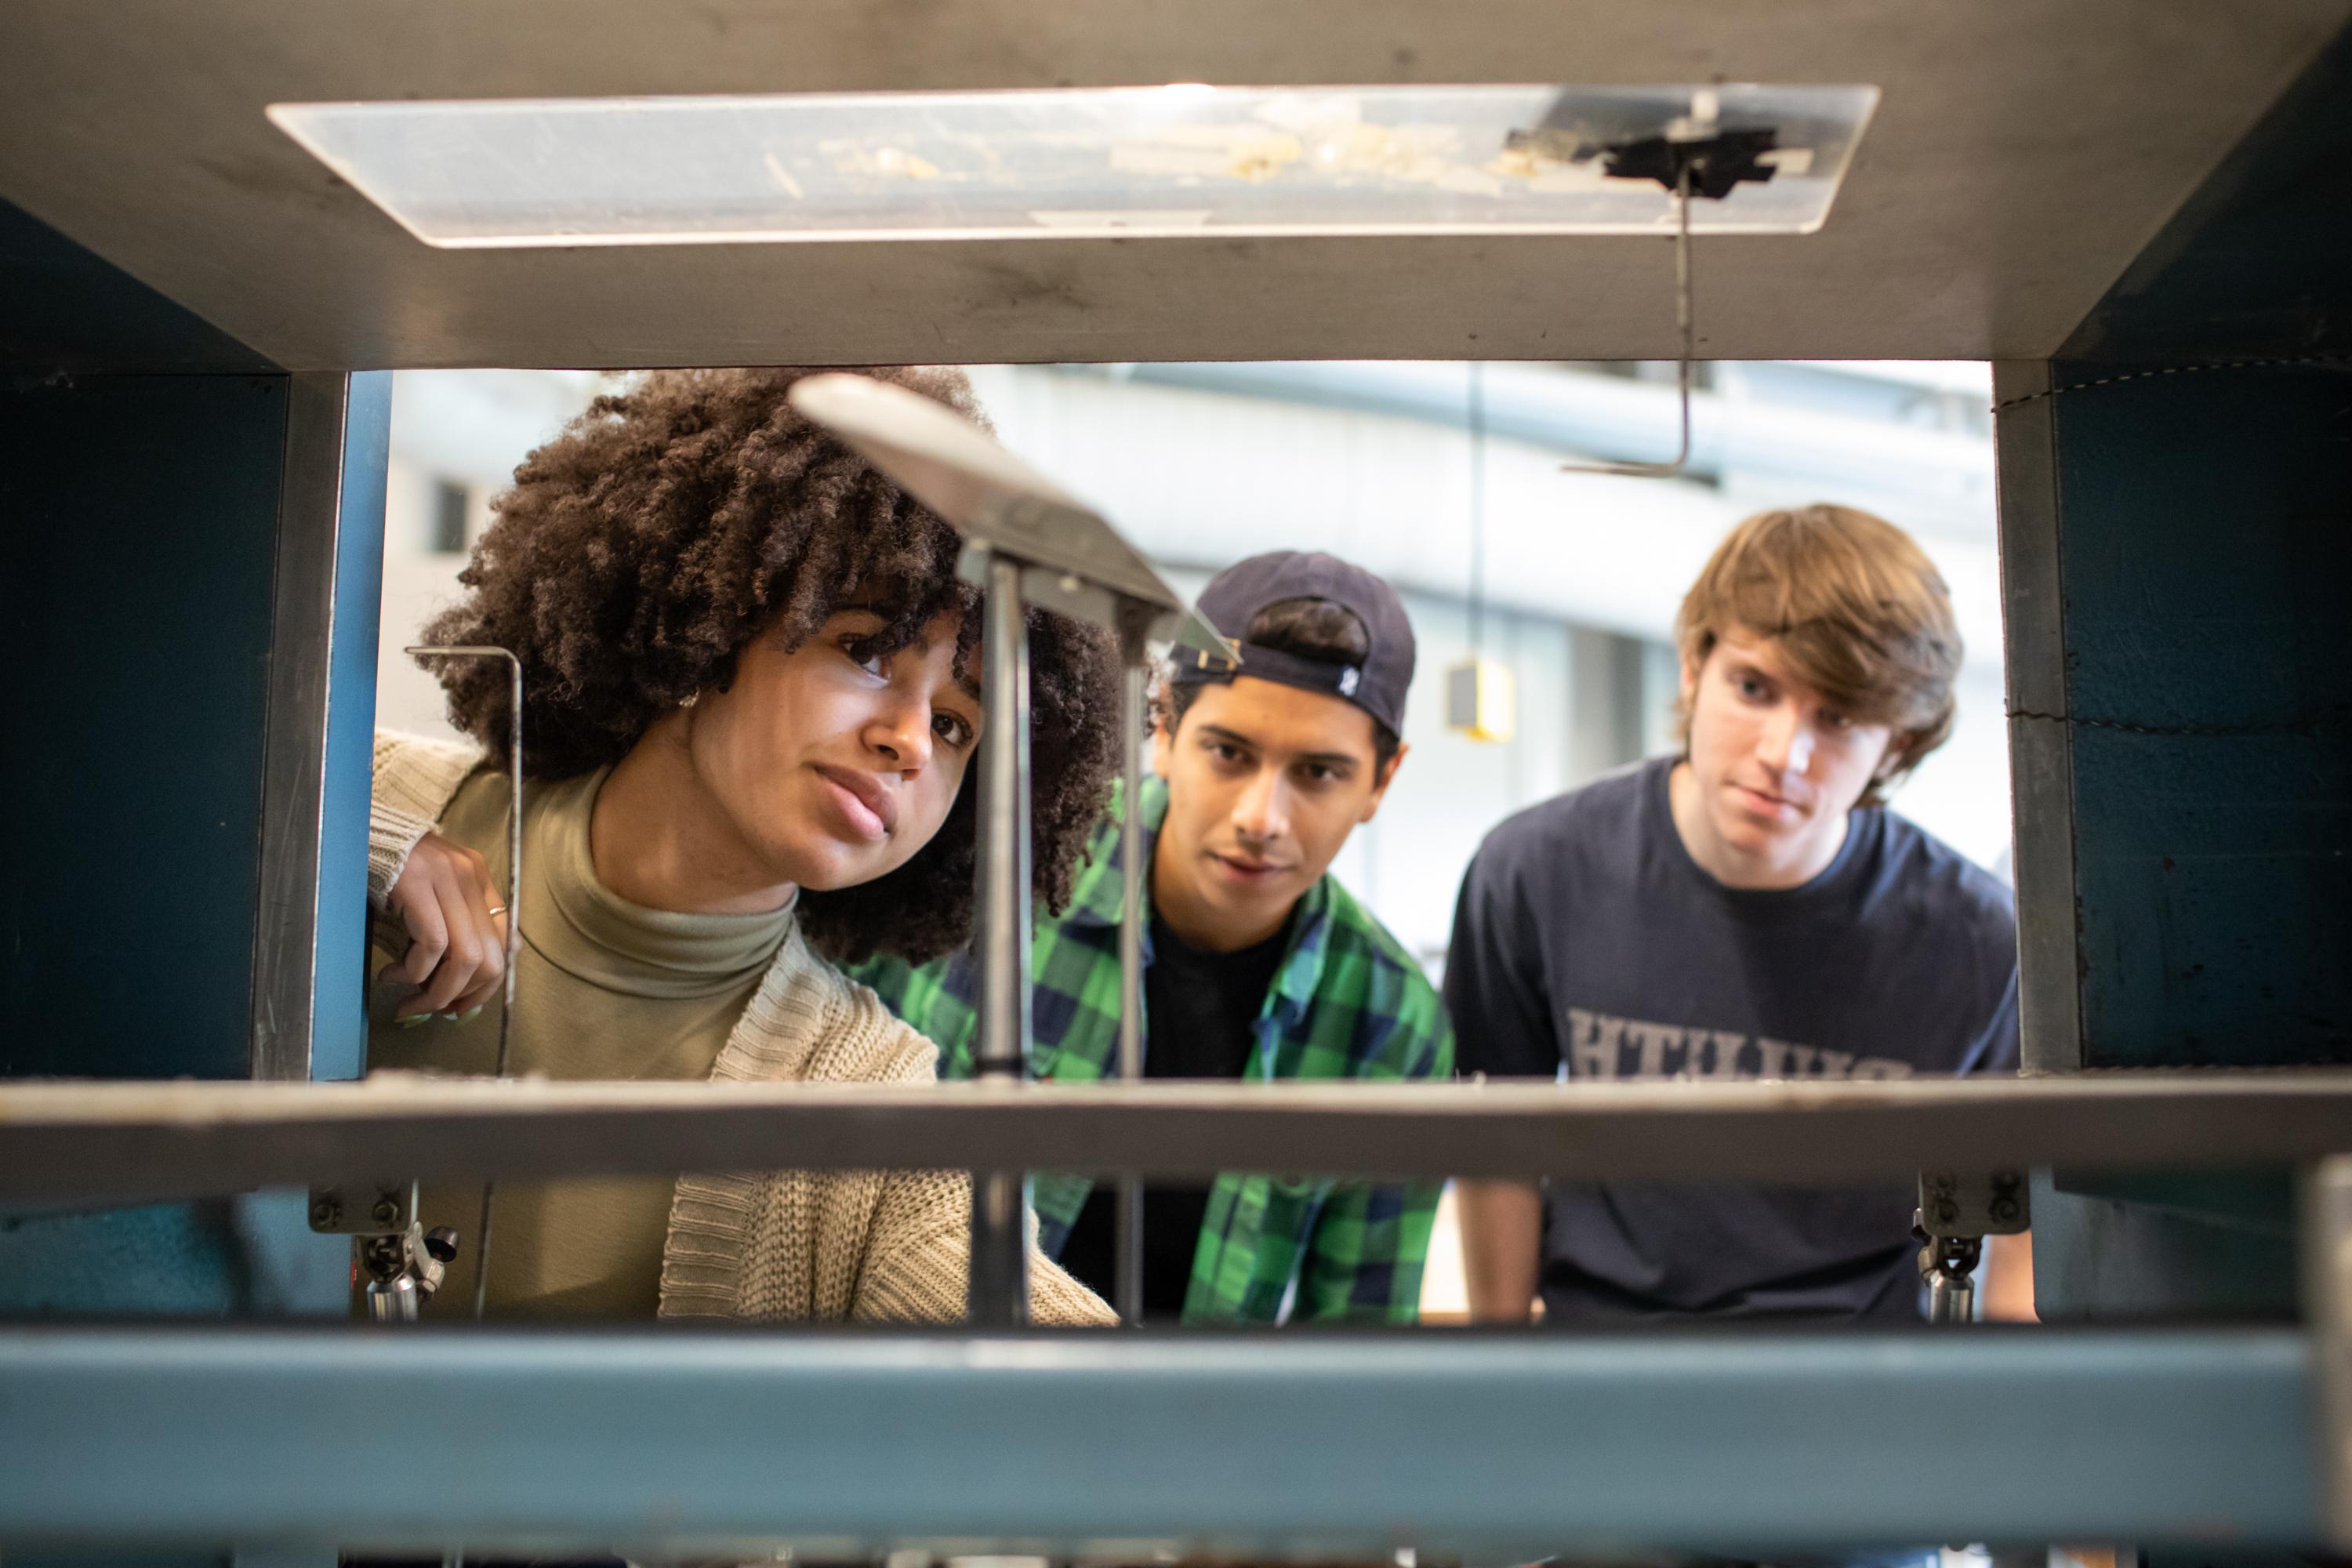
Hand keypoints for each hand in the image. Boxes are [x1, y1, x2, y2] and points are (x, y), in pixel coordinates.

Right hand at [380, 831, 509, 1020]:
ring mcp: (447, 878)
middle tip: (436, 1010)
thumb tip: (475, 975)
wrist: (354, 833)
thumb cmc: (390, 874)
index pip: (505, 944)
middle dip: (464, 995)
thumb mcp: (433, 898)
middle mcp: (470, 877)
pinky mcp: (418, 885)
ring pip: (465, 957)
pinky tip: (392, 974)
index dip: (488, 985)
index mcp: (480, 880)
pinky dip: (415, 971)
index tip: (461, 1006)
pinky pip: (433, 944)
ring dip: (438, 992)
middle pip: (491, 957)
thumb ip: (457, 925)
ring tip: (410, 1001)